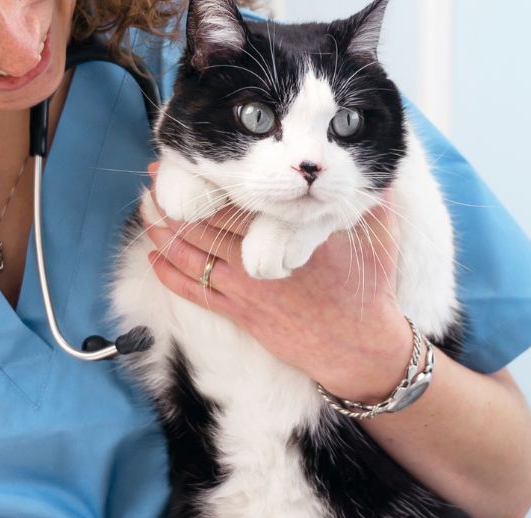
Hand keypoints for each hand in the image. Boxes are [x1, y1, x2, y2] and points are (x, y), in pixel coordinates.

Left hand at [142, 164, 414, 403]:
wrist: (358, 349)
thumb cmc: (368, 290)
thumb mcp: (381, 233)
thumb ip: (375, 194)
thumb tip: (382, 163)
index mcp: (288, 232)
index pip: (239, 198)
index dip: (212, 176)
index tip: (196, 155)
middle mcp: (259, 257)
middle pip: (205, 220)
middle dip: (178, 194)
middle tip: (158, 171)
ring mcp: (246, 288)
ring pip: (192, 253)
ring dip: (164, 228)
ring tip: (148, 204)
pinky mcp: (241, 314)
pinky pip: (195, 291)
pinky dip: (169, 273)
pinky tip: (153, 257)